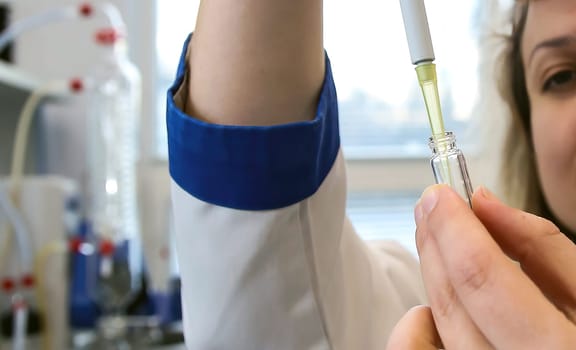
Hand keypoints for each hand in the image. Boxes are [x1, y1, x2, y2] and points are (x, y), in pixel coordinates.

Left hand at [387, 185, 575, 348]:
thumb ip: (542, 246)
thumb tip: (483, 203)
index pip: (483, 280)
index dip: (454, 229)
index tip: (439, 195)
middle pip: (450, 303)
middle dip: (434, 243)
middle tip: (430, 206)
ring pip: (438, 324)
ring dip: (431, 272)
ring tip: (434, 236)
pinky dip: (420, 323)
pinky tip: (434, 299)